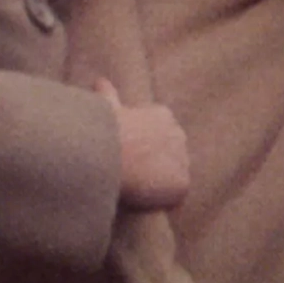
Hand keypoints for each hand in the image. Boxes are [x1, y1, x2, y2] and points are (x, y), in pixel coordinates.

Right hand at [96, 77, 189, 208]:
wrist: (109, 152)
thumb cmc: (104, 129)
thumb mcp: (106, 106)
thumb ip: (108, 94)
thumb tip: (99, 80)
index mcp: (163, 115)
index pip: (162, 135)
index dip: (145, 148)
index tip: (130, 155)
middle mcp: (179, 135)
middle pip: (171, 155)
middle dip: (156, 165)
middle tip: (133, 175)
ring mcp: (183, 160)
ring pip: (173, 177)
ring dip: (160, 184)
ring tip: (138, 191)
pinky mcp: (183, 184)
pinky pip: (175, 199)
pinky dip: (162, 202)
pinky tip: (145, 202)